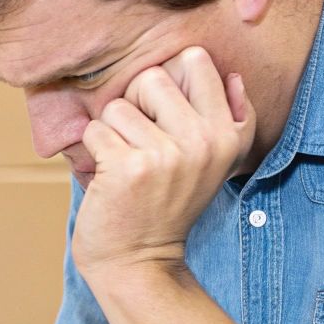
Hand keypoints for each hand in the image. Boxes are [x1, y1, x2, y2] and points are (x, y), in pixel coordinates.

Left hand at [69, 47, 253, 280]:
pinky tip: (109, 178)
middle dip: (134, 104)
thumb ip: (229, 116)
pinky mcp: (128, 168)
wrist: (140, 263)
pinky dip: (93, 152)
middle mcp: (205, 141)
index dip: (166, 81)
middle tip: (138, 142)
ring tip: (126, 164)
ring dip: (112, 133)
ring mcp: (167, 155)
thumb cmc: (168, 205)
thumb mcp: (214, 163)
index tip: (162, 115)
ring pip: (118, 105)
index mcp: (229, 133)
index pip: (195, 60)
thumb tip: (230, 74)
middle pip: (152, 76)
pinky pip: (95, 130)